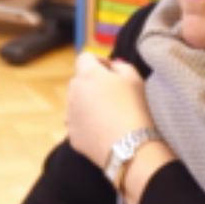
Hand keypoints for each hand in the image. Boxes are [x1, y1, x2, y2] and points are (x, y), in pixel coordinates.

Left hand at [66, 52, 152, 166]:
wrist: (129, 146)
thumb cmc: (134, 107)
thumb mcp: (134, 78)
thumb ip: (120, 65)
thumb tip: (111, 66)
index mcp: (87, 74)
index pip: (84, 58)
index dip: (99, 61)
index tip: (111, 71)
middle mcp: (73, 92)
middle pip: (79, 81)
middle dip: (93, 83)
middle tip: (113, 94)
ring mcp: (70, 115)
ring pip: (77, 103)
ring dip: (89, 103)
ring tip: (110, 115)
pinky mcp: (72, 134)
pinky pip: (78, 123)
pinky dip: (88, 123)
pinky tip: (105, 130)